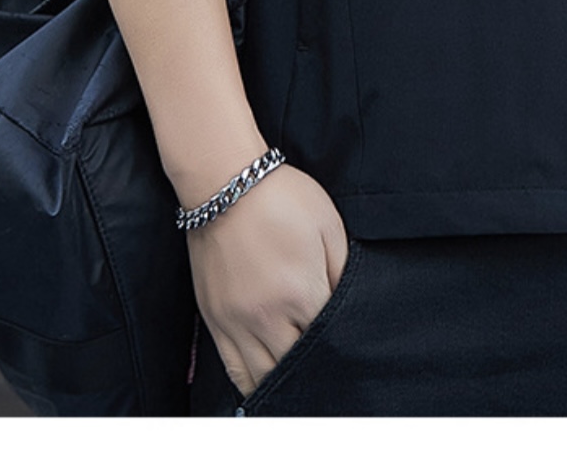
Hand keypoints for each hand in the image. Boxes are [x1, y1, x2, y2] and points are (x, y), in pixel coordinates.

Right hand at [186, 161, 348, 397]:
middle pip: (298, 364)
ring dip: (286, 380)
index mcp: (300, 291)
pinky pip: (234, 370)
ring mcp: (236, 321)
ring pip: (265, 377)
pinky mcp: (214, 320)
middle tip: (332, 365)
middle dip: (318, 365)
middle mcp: (266, 316)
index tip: (351, 343)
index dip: (342, 341)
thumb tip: (348, 304)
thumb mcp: (328, 225)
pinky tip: (268, 383)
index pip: (329, 339)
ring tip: (304, 379)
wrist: (224, 183)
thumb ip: (342, 271)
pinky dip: (253, 383)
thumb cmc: (281, 197)